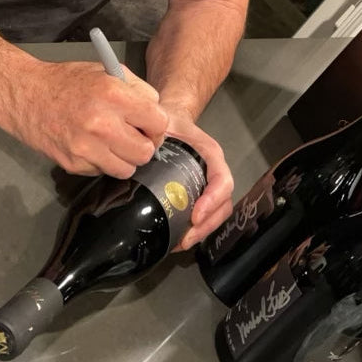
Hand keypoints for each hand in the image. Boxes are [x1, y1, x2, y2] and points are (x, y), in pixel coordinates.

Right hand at [0, 58, 167, 179]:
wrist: (26, 95)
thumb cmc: (68, 81)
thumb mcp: (107, 71)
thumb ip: (137, 90)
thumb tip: (157, 113)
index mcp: (114, 95)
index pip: (158, 122)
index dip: (156, 124)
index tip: (149, 124)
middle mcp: (102, 124)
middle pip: (146, 152)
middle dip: (143, 144)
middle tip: (134, 135)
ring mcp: (86, 148)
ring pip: (128, 169)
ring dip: (125, 157)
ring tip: (113, 142)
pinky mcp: (74, 164)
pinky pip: (104, 172)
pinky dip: (103, 162)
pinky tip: (93, 145)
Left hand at [162, 110, 233, 250]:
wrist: (171, 119)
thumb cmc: (170, 121)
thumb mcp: (164, 121)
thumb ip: (155, 136)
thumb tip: (138, 157)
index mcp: (211, 154)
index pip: (222, 181)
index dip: (212, 201)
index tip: (195, 216)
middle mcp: (214, 172)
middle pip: (223, 205)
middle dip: (206, 225)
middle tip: (185, 238)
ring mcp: (208, 185)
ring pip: (216, 214)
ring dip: (201, 232)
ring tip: (179, 243)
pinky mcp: (198, 195)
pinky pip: (205, 217)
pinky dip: (193, 231)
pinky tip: (176, 239)